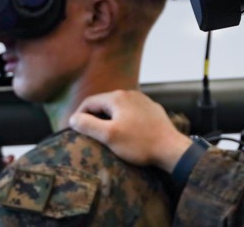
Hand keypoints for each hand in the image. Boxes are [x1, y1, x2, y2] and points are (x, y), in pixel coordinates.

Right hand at [69, 90, 192, 172]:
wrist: (171, 149)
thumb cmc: (139, 143)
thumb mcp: (109, 136)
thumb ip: (87, 125)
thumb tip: (72, 118)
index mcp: (117, 97)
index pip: (89, 102)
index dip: (79, 116)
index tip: (76, 130)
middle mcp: (130, 94)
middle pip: (104, 104)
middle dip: (95, 118)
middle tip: (91, 135)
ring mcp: (143, 101)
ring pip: (118, 108)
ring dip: (109, 119)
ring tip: (107, 136)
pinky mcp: (152, 110)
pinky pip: (131, 113)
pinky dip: (124, 120)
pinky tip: (127, 134)